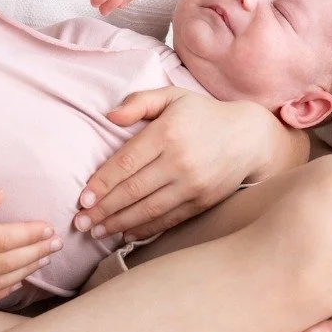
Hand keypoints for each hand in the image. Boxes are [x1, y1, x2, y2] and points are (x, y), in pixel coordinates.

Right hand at [0, 181, 59, 305]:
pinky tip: (14, 280)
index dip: (29, 235)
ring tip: (42, 259)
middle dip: (34, 253)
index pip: (2, 239)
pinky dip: (1, 290)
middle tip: (56, 243)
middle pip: (5, 264)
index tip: (49, 228)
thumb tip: (0, 196)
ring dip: (23, 271)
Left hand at [74, 87, 263, 242]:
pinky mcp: (203, 202)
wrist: (250, 138)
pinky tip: (125, 235)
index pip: (126, 163)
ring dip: (119, 224)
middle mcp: (179, 161)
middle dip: (103, 210)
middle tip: (80, 223)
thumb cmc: (203, 115)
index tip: (82, 199)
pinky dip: (145, 229)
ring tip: (96, 232)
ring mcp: (193, 185)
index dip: (102, 183)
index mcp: (167, 133)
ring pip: (149, 209)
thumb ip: (139, 102)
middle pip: (133, 191)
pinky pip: (168, 219)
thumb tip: (109, 117)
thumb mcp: (171, 97)